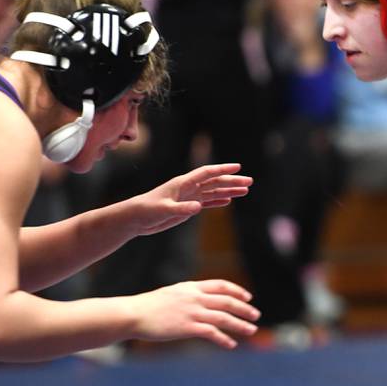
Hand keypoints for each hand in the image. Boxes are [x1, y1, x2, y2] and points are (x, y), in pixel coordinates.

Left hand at [127, 163, 252, 235]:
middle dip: (232, 181)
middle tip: (249, 182)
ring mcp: (189, 197)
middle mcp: (189, 187)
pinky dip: (218, 201)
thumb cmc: (147, 210)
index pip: (207, 173)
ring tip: (245, 191)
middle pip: (215, 182)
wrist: (136, 218)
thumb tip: (198, 207)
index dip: (223, 169)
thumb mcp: (164, 210)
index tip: (238, 167)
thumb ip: (181, 208)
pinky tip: (228, 201)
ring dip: (229, 190)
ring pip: (213, 191)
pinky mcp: (187, 207)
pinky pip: (207, 202)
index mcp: (184, 183)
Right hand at [130, 279, 260, 348]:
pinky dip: (224, 339)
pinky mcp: (187, 327)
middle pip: (227, 301)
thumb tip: (200, 301)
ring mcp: (192, 312)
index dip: (237, 291)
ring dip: (240, 325)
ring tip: (252, 330)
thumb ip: (188, 296)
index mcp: (191, 287)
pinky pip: (212, 333)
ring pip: (223, 318)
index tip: (248, 298)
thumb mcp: (172, 294)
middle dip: (244, 309)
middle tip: (256, 316)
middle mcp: (195, 297)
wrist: (133, 314)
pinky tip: (231, 344)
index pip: (221, 285)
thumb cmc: (149, 306)